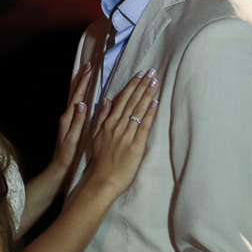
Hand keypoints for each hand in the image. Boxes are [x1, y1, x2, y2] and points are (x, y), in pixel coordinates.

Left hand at [51, 61, 91, 176]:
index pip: (77, 95)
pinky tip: (86, 94)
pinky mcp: (71, 124)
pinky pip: (77, 104)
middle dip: (82, 78)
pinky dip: (81, 95)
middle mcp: (67, 116)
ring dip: (81, 85)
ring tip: (88, 74)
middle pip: (75, 92)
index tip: (90, 69)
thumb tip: (82, 103)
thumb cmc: (67, 155)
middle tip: (89, 65)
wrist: (60, 167)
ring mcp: (68, 119)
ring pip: (75, 97)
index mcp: (68, 117)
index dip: (83, 82)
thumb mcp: (73, 138)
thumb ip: (77, 121)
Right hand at [86, 70, 159, 195]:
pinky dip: (150, 113)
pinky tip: (155, 102)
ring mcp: (126, 135)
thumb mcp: (96, 136)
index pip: (122, 100)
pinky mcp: (136, 146)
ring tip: (155, 81)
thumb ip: (102, 118)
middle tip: (152, 72)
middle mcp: (117, 126)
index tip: (140, 74)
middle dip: (142, 85)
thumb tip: (107, 101)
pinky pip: (144, 126)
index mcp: (108, 123)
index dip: (132, 86)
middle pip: (131, 101)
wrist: (102, 180)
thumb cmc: (100, 160)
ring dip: (147, 94)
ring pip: (138, 111)